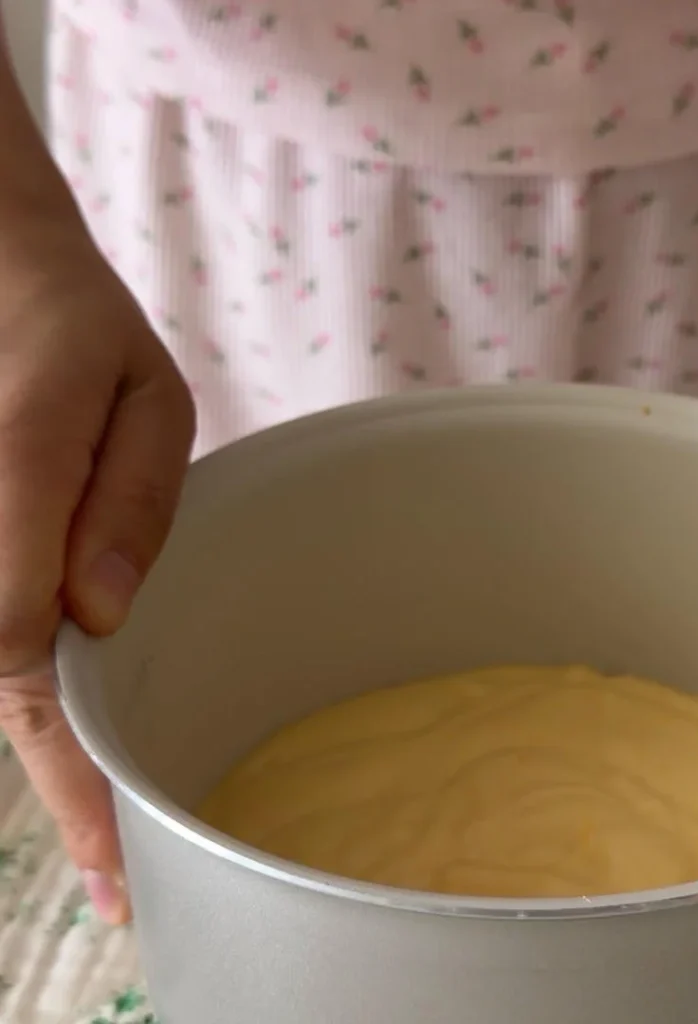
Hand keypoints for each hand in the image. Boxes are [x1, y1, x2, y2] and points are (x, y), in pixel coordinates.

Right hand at [0, 216, 194, 922]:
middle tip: (116, 886)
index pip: (27, 661)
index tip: (112, 864)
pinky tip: (80, 738)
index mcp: (18, 486)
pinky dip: (35, 693)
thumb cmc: (76, 332)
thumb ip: (123, 500)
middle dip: (59, 786)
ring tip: (106, 840)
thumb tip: (100, 615)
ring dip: (49, 752)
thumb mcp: (138, 398)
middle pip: (3, 688)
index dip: (70, 772)